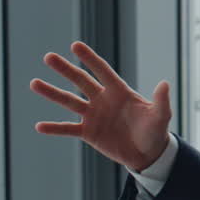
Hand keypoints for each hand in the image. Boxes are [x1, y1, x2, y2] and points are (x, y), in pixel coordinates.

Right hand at [31, 41, 172, 170]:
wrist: (147, 153)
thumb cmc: (155, 131)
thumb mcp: (161, 116)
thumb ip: (161, 101)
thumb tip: (165, 84)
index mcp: (119, 91)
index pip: (102, 71)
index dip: (90, 59)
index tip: (75, 46)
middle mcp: (103, 99)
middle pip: (81, 81)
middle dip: (65, 70)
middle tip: (48, 57)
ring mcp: (93, 115)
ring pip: (69, 101)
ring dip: (52, 93)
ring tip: (34, 83)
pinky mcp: (88, 132)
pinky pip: (68, 129)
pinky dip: (55, 128)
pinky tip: (39, 126)